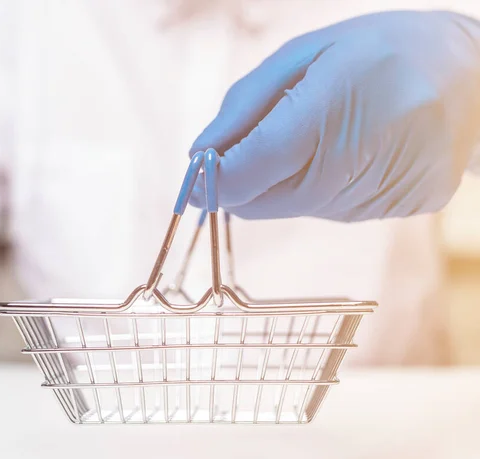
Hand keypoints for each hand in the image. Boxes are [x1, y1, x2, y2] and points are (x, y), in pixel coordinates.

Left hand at [189, 11, 479, 220]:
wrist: (473, 77)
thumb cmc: (383, 51)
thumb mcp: (305, 54)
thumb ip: (244, 108)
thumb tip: (200, 156)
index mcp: (327, 115)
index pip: (245, 174)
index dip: (212, 178)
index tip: (200, 171)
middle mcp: (350, 169)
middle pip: (259, 202)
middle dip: (245, 178)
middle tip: (263, 138)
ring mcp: (372, 199)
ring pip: (290, 207)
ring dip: (285, 178)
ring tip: (323, 132)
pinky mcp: (390, 213)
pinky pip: (325, 210)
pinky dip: (319, 186)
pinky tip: (349, 150)